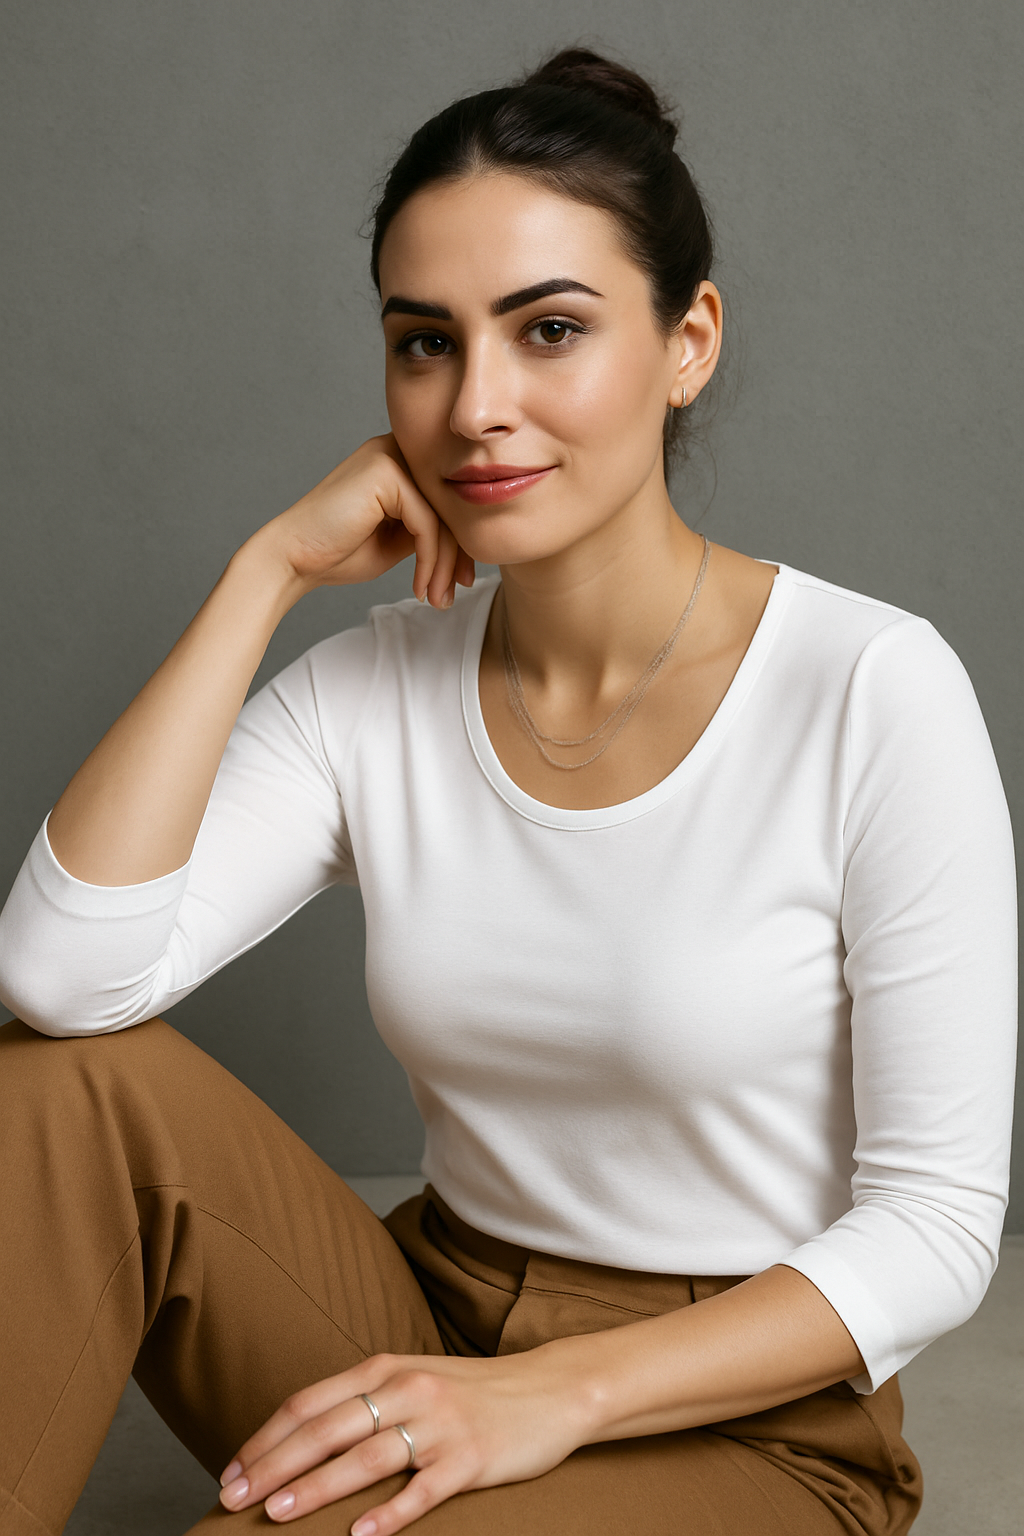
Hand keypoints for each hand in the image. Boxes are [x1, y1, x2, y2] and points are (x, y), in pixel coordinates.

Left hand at [217, 1343, 591, 1533]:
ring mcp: (439, 1424)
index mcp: (385, 1369)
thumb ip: (363, 1402)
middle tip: (233, 1499)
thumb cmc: (470, 1392)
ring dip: (317, 1487)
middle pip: (326, 1429)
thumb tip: (300, 1442)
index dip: (265, 1439)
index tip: (230, 1473)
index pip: (308, 1403)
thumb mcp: (412, 1381)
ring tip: (278, 1515)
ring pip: (366, 1457)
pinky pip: (423, 1490)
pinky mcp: (470, 1458)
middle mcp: (407, 1390)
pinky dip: (390, 1514)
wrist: (549, 1389)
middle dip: (273, 1466)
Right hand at [259, 433, 474, 607]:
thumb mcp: (399, 538)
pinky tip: (419, 586)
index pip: (447, 499)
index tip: (460, 581)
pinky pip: (427, 523)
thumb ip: (429, 527)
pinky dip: (429, 561)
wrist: (293, 559)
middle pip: (450, 505)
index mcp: (399, 461)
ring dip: (443, 565)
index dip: (459, 543)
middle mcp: (396, 450)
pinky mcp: (385, 474)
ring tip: (436, 598)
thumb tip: (473, 537)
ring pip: (443, 516)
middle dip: (457, 556)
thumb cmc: (339, 552)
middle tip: (454, 593)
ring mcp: (389, 457)